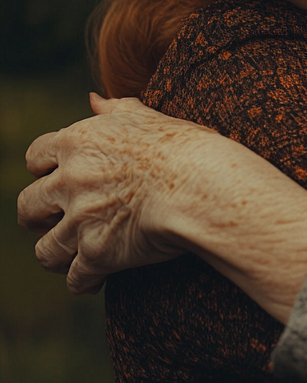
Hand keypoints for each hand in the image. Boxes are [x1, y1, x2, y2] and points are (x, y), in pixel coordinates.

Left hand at [19, 95, 217, 291]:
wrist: (202, 183)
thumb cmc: (185, 147)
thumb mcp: (150, 118)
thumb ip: (118, 109)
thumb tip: (94, 99)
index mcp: (78, 142)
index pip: (36, 156)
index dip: (45, 170)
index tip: (58, 177)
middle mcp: (70, 180)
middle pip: (28, 205)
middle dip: (39, 216)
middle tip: (58, 221)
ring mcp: (80, 218)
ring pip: (45, 249)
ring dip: (57, 254)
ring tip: (72, 257)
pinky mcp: (96, 252)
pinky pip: (75, 278)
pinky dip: (84, 282)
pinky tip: (95, 280)